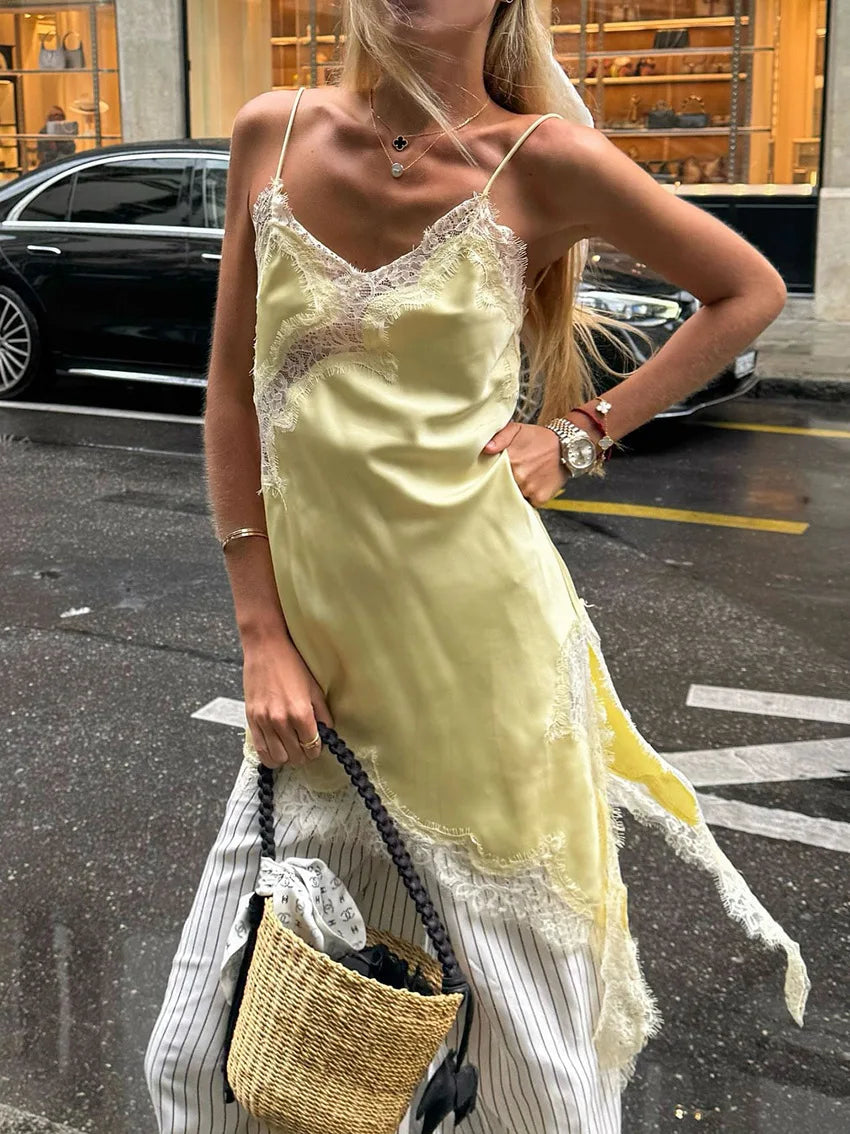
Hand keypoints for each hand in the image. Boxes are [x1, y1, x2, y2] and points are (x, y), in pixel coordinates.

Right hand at [242, 633, 334, 768]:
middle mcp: (281, 721)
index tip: (317, 746)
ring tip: (290, 748)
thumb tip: (327, 732)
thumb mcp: (315, 688)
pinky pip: (260, 750)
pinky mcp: (251, 720)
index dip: (317, 750)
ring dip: (287, 757)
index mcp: (301, 713)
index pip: (312, 747)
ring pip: (277, 758)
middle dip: (303, 755)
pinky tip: (276, 748)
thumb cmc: (291, 664)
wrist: (265, 648)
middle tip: (305, 747)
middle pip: (295, 756)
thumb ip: (322, 714)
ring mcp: (264, 721)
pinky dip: (270, 755)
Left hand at [481, 420, 569, 507]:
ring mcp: (529, 489)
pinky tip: (534, 485)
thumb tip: (486, 449)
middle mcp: (518, 476)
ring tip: (526, 478)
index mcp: (510, 459)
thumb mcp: (517, 429)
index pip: (490, 474)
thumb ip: (499, 437)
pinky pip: (529, 502)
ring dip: (517, 489)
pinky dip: (530, 497)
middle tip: (513, 474)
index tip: (494, 473)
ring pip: (514, 495)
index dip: (491, 474)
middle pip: (502, 486)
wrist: (567, 446)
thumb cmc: (540, 438)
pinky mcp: (540, 498)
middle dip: (504, 482)